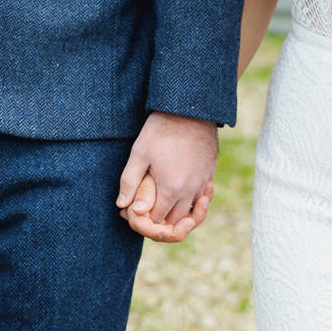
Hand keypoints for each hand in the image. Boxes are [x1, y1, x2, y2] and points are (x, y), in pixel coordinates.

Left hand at [115, 111, 217, 239]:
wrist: (189, 110)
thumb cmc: (161, 130)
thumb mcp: (139, 154)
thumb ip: (129, 182)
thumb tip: (122, 205)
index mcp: (171, 189)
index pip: (157, 219)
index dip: (145, 218)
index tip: (137, 209)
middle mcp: (190, 190)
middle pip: (176, 220)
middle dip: (162, 219)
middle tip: (149, 208)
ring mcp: (203, 182)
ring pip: (192, 210)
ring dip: (179, 212)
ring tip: (163, 202)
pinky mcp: (210, 173)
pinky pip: (203, 197)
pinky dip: (192, 200)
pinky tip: (180, 191)